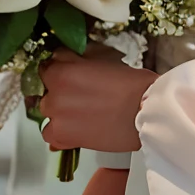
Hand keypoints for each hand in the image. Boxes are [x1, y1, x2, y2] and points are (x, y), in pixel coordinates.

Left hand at [39, 44, 154, 152]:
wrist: (146, 113)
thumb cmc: (132, 84)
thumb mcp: (103, 61)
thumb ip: (78, 60)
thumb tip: (64, 58)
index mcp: (62, 72)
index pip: (48, 66)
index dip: (61, 69)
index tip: (70, 74)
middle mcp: (53, 95)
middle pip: (47, 90)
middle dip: (61, 90)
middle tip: (82, 94)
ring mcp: (56, 117)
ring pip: (48, 110)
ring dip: (60, 110)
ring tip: (82, 113)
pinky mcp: (63, 137)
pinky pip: (49, 133)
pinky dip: (59, 131)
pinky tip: (76, 128)